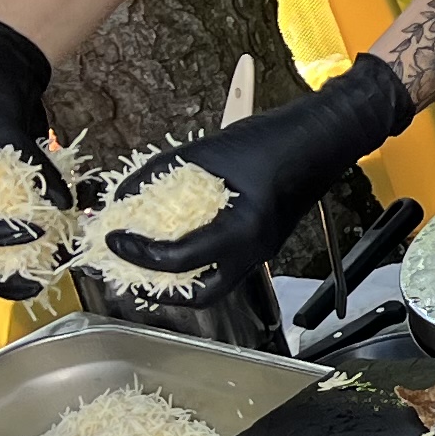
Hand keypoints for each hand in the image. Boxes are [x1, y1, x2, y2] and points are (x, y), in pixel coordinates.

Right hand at [0, 14, 73, 296]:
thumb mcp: (7, 132)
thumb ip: (34, 169)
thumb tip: (65, 203)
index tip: (33, 239)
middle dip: (5, 270)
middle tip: (38, 284)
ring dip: (20, 255)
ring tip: (52, 262)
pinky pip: (9, 220)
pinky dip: (30, 229)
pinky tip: (56, 234)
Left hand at [86, 55, 411, 294]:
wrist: (321, 140)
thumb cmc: (272, 140)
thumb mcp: (206, 150)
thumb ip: (160, 173)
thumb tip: (123, 194)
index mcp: (241, 230)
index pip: (177, 260)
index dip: (137, 253)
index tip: (113, 238)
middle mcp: (254, 251)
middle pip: (199, 296)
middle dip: (157, 288)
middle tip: (128, 267)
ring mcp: (261, 251)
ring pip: (212, 285)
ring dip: (176, 278)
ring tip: (147, 257)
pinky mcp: (263, 244)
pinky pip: (222, 266)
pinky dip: (194, 261)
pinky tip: (175, 240)